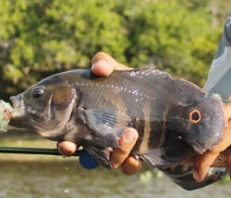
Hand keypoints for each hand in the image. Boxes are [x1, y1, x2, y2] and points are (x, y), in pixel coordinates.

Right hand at [56, 52, 141, 173]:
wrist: (165, 103)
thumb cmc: (132, 85)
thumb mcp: (117, 71)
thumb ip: (104, 64)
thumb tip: (98, 68)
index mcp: (89, 120)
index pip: (69, 136)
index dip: (65, 145)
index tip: (67, 145)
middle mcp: (99, 137)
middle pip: (85, 153)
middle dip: (83, 154)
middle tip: (80, 148)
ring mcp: (118, 148)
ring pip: (109, 161)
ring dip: (117, 152)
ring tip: (131, 133)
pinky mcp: (136, 157)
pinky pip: (129, 167)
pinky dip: (132, 164)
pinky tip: (138, 156)